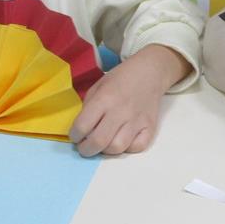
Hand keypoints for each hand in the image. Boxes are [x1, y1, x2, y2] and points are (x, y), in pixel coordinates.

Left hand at [69, 45, 190, 156]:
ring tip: (104, 142)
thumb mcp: (98, 86)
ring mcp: (137, 120)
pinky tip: (123, 140)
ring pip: (117, 148)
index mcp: (104, 98)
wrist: (149, 73)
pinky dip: (127, 148)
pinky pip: (136, 148)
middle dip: (86, 149)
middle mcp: (120, 111)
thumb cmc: (120, 79)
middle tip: (85, 147)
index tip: (76, 136)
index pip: (82, 126)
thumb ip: (88, 107)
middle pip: (98, 142)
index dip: (74, 135)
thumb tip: (82, 130)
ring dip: (106, 150)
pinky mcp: (150, 127)